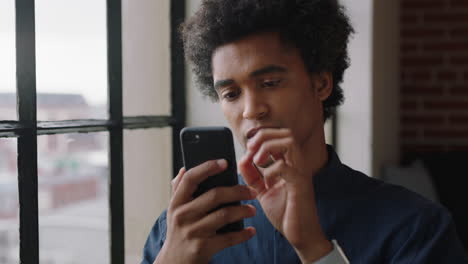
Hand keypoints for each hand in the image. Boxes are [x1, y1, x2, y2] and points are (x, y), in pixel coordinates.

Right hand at [154, 159, 256, 263]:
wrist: (174, 263)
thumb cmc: (179, 231)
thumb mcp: (174, 211)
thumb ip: (178, 189)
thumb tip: (184, 168)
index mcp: (176, 202)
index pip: (191, 178)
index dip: (208, 167)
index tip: (225, 162)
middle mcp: (183, 215)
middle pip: (215, 195)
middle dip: (238, 191)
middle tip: (252, 191)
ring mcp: (193, 232)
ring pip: (225, 215)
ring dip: (243, 211)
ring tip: (253, 210)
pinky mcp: (203, 248)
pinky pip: (229, 238)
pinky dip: (243, 234)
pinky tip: (251, 231)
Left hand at [238, 128, 331, 262]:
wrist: (300, 235)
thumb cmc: (285, 212)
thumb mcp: (261, 190)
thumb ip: (251, 175)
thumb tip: (241, 159)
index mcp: (289, 162)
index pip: (280, 134)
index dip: (262, 135)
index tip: (248, 149)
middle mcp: (297, 164)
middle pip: (285, 132)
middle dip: (264, 136)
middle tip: (251, 150)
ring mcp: (300, 172)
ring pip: (289, 142)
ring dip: (268, 147)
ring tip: (257, 161)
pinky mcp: (300, 185)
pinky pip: (285, 167)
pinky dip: (270, 171)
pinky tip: (267, 184)